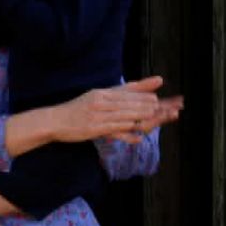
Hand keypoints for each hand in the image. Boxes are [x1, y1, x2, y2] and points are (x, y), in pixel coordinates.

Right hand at [52, 77, 183, 143]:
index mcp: (103, 93)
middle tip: (171, 108)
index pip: (129, 92)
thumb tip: (135, 88)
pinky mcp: (94, 129)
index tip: (164, 99)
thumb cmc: (77, 109)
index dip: (147, 96)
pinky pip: (114, 130)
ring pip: (125, 115)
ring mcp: (98, 115)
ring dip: (144, 117)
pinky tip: (139, 136)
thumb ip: (118, 92)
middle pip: (131, 103)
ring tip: (159, 118)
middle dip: (152, 106)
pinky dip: (128, 133)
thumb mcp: (97, 96)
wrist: (54, 121)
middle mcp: (102, 101)